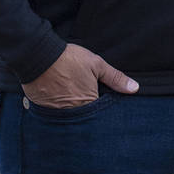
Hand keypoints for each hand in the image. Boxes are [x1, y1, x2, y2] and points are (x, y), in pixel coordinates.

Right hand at [21, 43, 138, 108]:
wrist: (38, 55)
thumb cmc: (69, 59)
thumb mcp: (96, 64)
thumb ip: (115, 78)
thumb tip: (134, 88)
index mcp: (88, 103)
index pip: (100, 115)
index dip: (102, 109)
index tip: (102, 104)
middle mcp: (72, 113)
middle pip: (84, 118)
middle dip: (87, 114)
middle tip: (85, 100)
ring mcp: (55, 113)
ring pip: (69, 118)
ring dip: (72, 113)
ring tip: (71, 100)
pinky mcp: (43, 109)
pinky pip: (53, 115)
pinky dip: (57, 110)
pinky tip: (59, 100)